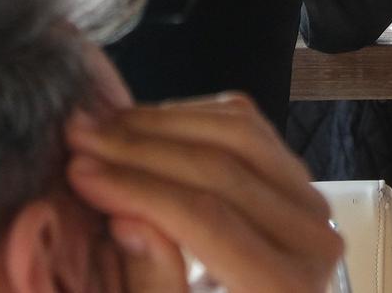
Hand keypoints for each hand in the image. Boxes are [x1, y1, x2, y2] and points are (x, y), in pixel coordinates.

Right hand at [66, 93, 343, 292]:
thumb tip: (127, 218)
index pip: (206, 217)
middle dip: (140, 147)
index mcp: (285, 287)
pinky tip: (140, 123)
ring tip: (99, 124)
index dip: (137, 188)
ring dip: (161, 121)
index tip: (76, 172)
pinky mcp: (299, 180)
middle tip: (76, 134)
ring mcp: (313, 202)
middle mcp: (314, 238)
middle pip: (223, 168)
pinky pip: (248, 128)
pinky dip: (192, 116)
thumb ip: (153, 285)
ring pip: (238, 133)